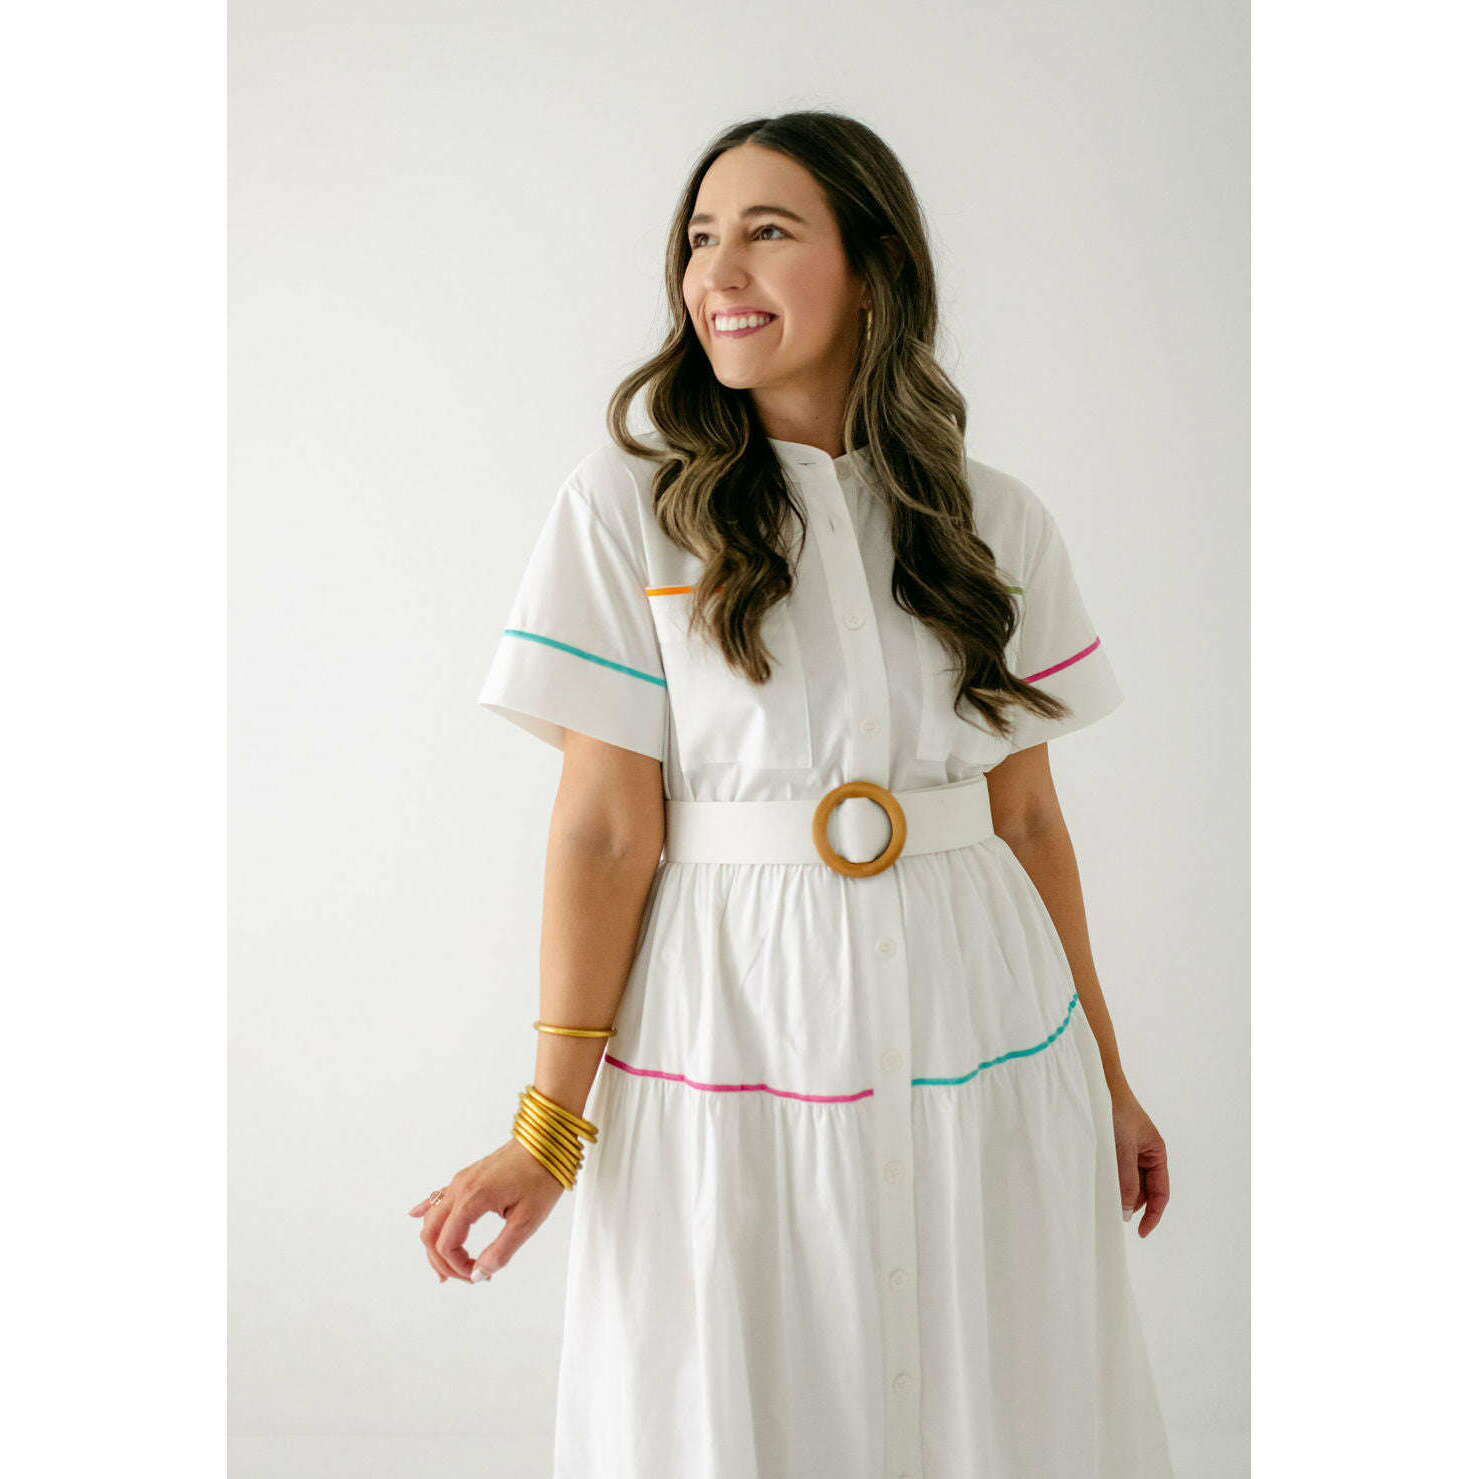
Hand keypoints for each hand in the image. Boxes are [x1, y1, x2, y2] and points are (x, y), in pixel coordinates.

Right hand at [407, 1138, 566, 1282]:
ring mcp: (461, 1180)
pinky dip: (426, 1212)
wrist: (547, 1141)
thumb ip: (501, 1251)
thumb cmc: (541, 1176)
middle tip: (463, 1276)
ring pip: (431, 1217)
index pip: (447, 1245)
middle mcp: (460, 1188)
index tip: (479, 1275)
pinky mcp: (467, 1176)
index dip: (458, 1267)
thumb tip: (479, 1274)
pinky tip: (415, 1216)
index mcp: (472, 1199)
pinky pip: (438, 1196)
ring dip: (435, 1243)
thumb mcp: (527, 1221)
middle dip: (442, 1261)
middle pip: (430, 1233)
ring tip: (448, 1265)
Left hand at [1108, 1083, 1168, 1236]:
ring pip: (1127, 1183)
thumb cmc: (1114, 1112)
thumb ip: (1125, 1180)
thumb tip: (1125, 1211)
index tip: (1140, 1233)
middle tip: (1110, 1208)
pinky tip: (1096, 1179)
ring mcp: (1129, 1151)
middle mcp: (1145, 1154)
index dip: (1153, 1215)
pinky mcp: (1112, 1148)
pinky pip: (1114, 1172)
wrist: (1097, 1084)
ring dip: (1117, 1190)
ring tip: (1101, 1190)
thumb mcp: (1122, 1149)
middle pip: (1142, 1191)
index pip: (1160, 1193)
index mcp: (1156, 1153)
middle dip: (1129, 1202)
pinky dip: (1108, 1179)